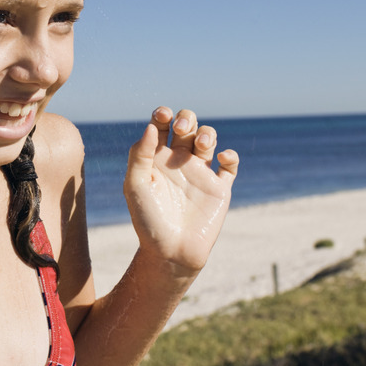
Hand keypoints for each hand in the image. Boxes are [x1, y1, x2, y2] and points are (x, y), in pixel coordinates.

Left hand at [123, 107, 238, 273]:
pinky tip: (222, 157)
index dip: (163, 114)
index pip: (161, 125)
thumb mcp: (135, 185)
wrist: (171, 252)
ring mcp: (199, 173)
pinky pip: (230, 164)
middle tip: (181, 129)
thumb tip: (151, 126)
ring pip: (208, 138)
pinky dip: (230, 155)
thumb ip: (140, 155)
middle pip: (187, 124)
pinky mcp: (219, 188)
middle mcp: (178, 161)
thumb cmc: (148, 220)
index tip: (163, 116)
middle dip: (187, 118)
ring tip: (202, 146)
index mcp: (156, 158)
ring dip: (207, 133)